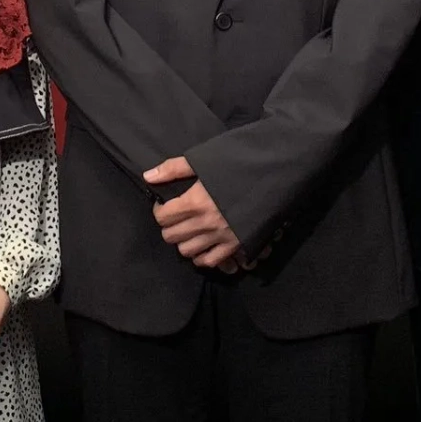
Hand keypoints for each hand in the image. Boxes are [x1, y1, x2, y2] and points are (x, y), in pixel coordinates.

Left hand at [144, 156, 244, 271]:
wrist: (273, 174)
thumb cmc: (238, 164)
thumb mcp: (204, 160)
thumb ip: (174, 169)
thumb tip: (147, 177)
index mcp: (195, 202)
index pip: (163, 216)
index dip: (159, 210)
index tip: (166, 204)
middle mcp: (204, 223)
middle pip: (171, 235)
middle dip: (169, 226)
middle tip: (176, 217)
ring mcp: (220, 236)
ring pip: (186, 250)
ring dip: (183, 241)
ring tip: (188, 230)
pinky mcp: (235, 245)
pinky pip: (209, 261)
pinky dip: (201, 256)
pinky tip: (201, 246)